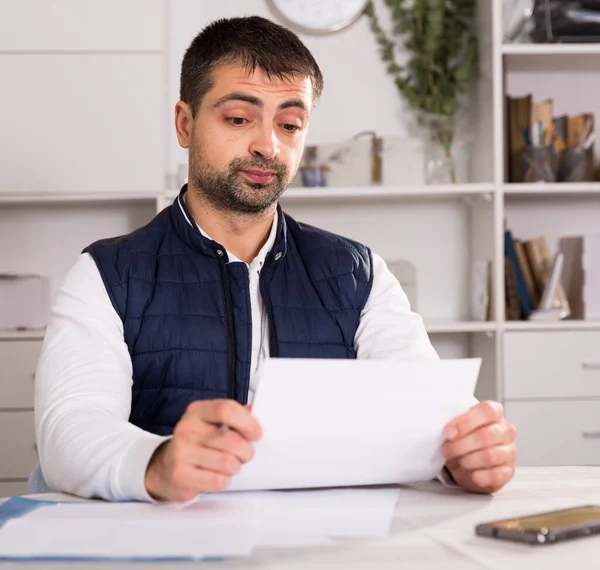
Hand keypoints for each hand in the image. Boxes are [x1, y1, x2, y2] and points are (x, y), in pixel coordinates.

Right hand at [145, 400, 261, 501]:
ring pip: (228, 463)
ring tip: (228, 465)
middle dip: (246, 451)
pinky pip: (218, 481)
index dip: (248, 423)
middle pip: (232, 440)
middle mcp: (187, 429)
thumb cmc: (196, 443)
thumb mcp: (211, 422)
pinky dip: (224, 480)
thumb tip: (253, 411)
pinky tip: (216, 475)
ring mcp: (182, 452)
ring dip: (235, 467)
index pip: (227, 409)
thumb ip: (233, 415)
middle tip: (243, 454)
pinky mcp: (181, 476)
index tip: (256, 434)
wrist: (165, 468)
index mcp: (197, 411)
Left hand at [441, 401, 515, 493]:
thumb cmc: (463, 437)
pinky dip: (481, 476)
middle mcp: (506, 430)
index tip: (448, 433)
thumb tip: (448, 431)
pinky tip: (472, 475)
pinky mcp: (509, 471)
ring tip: (457, 461)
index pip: (487, 411)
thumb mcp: (457, 427)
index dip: (466, 422)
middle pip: (487, 435)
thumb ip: (455, 424)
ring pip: (490, 455)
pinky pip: (497, 475)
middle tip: (446, 450)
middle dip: (461, 445)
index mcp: (495, 413)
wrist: (467, 460)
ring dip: (468, 460)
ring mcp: (510, 451)